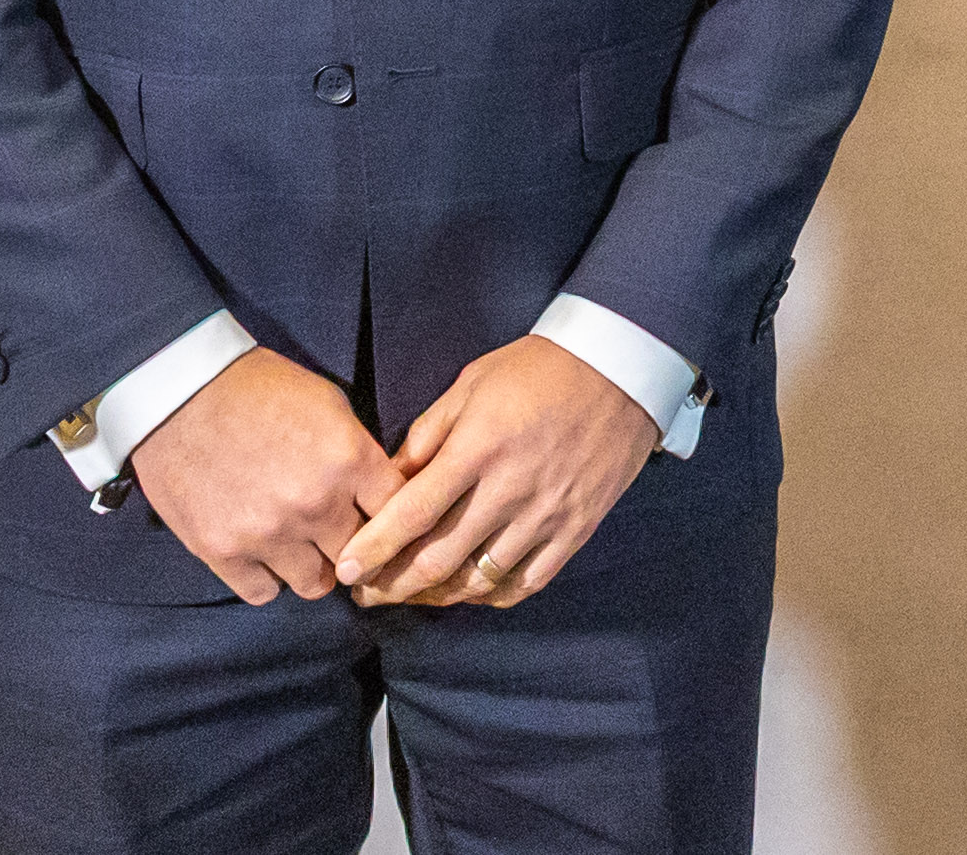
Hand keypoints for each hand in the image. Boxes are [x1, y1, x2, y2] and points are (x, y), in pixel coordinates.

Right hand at [127, 347, 406, 605]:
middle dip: (353, 543)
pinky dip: (266, 576)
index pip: (400, 513)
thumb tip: (377, 491)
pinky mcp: (223, 551)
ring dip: (311, 565)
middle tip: (337, 532)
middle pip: (360, 555)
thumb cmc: (257, 388)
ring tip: (298, 544)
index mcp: (348, 459)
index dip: (392, 516)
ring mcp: (268, 533)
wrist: (178, 391)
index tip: (379, 517)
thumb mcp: (327, 402)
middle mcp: (315, 504)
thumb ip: (357, 452)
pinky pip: (264, 592)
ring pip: (316, 584)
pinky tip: (261, 552)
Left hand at [335, 335, 661, 609]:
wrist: (620, 369)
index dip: (374, 548)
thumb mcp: (472, 384)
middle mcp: (510, 489)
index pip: (413, 513)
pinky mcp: (575, 528)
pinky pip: (526, 581)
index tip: (346, 570)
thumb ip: (428, 434)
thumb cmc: (538, 369)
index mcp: (478, 448)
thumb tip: (391, 479)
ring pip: (479, 578)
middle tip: (366, 594)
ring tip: (409, 596)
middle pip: (439, 558)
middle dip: (393, 584)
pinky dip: (491, 595)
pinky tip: (469, 593)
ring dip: (436, 596)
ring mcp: (546, 514)